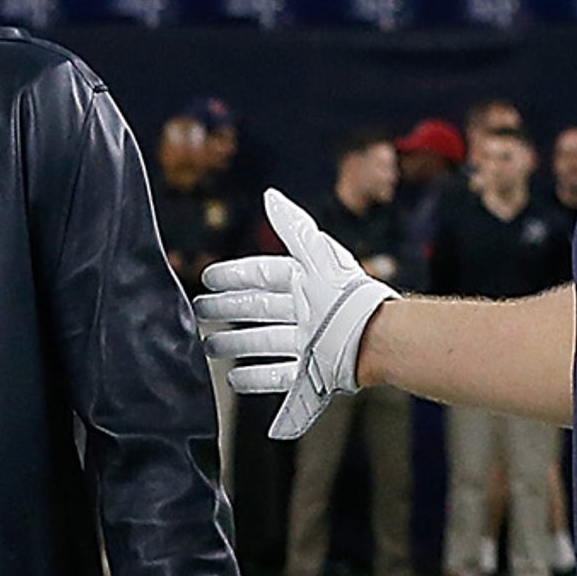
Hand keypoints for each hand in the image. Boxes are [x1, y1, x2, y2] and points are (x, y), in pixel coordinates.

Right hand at [193, 188, 398, 439]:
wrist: (374, 340)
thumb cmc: (347, 297)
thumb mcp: (315, 255)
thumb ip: (292, 227)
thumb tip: (271, 196)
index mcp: (307, 282)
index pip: (263, 274)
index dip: (234, 275)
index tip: (209, 278)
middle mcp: (307, 312)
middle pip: (260, 308)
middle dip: (229, 308)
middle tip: (202, 311)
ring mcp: (310, 343)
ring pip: (265, 342)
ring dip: (237, 344)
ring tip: (212, 347)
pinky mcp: (313, 373)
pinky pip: (279, 376)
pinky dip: (257, 378)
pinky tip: (238, 379)